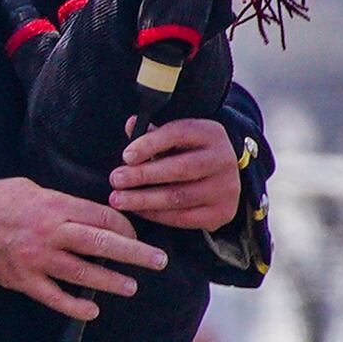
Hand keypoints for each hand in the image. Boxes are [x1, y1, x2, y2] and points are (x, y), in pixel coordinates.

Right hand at [0, 174, 167, 320]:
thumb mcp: (30, 189)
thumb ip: (61, 202)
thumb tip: (86, 212)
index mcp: (56, 207)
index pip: (103, 218)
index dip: (126, 227)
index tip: (134, 234)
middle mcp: (51, 233)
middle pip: (103, 244)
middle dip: (136, 253)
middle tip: (158, 261)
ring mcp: (37, 259)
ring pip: (84, 273)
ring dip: (111, 281)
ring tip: (131, 287)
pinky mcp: (22, 279)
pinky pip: (54, 297)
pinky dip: (74, 306)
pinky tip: (92, 311)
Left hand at [106, 117, 243, 233]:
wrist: (221, 178)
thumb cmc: (187, 153)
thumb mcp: (175, 138)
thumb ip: (153, 134)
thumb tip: (131, 124)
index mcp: (211, 133)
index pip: (179, 134)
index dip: (150, 144)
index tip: (126, 156)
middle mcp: (224, 159)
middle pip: (180, 168)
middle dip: (143, 175)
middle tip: (115, 180)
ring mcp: (226, 187)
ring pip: (180, 196)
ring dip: (144, 199)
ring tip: (118, 199)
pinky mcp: (223, 211)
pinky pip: (184, 217)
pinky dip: (157, 215)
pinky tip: (137, 211)